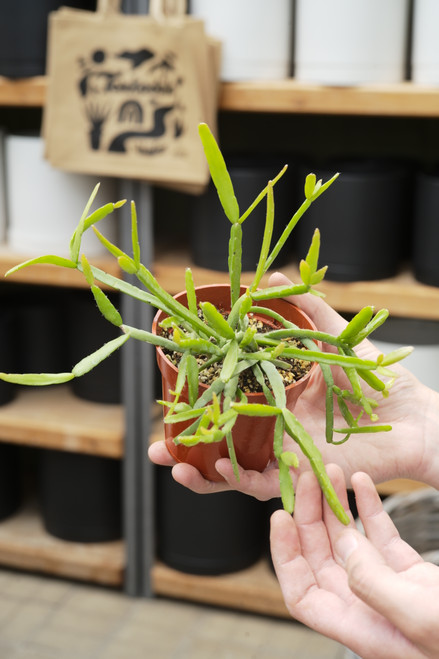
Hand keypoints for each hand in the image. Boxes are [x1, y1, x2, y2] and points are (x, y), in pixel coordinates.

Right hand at [148, 272, 438, 494]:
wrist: (414, 418)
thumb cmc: (376, 381)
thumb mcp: (335, 339)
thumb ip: (305, 310)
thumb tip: (272, 276)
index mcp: (273, 398)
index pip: (224, 403)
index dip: (193, 401)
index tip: (165, 392)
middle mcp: (273, 430)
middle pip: (219, 442)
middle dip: (183, 447)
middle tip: (152, 444)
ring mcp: (286, 455)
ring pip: (234, 471)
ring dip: (200, 472)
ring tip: (170, 464)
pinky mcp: (304, 475)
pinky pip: (265, 484)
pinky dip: (239, 480)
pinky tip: (215, 471)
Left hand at [270, 464, 438, 658]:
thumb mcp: (417, 616)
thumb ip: (372, 583)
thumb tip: (343, 544)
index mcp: (359, 626)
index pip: (302, 593)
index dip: (285, 556)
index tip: (280, 517)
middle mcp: (367, 606)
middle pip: (322, 557)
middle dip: (311, 514)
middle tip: (310, 476)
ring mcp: (390, 587)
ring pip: (349, 541)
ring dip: (338, 505)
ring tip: (333, 471)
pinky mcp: (411, 573)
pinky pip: (381, 536)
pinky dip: (370, 509)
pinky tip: (364, 484)